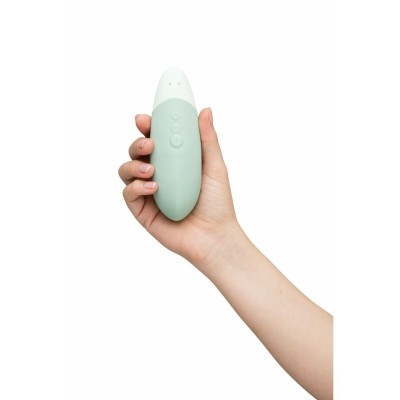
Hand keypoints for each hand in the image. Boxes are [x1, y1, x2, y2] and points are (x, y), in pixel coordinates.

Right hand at [118, 108, 239, 270]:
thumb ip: (207, 139)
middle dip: (137, 144)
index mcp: (174, 162)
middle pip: (136, 152)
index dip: (147, 127)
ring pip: (126, 170)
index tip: (145, 119)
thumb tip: (205, 110)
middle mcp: (158, 174)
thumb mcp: (214, 167)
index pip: (155, 139)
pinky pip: (128, 193)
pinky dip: (136, 187)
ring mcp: (148, 193)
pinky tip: (153, 188)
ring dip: (133, 165)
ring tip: (151, 170)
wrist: (214, 236)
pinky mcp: (142, 211)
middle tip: (149, 144)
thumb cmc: (217, 203)